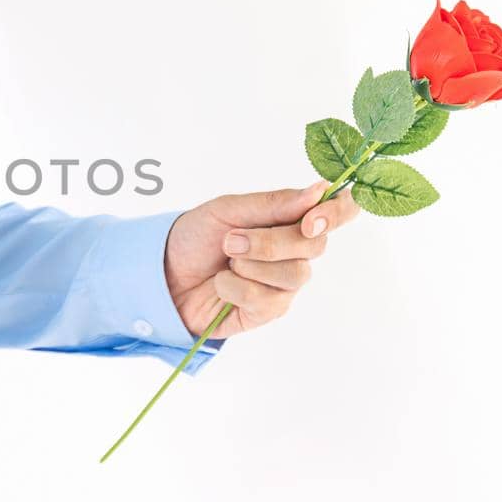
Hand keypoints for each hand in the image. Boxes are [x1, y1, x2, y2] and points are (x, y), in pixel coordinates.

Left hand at [163, 182, 359, 338]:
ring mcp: (285, 284)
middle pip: (316, 245)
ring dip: (250, 265)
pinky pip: (267, 299)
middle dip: (269, 242)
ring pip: (295, 274)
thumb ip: (273, 203)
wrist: (162, 275)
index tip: (311, 220)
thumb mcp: (227, 210)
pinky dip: (235, 287)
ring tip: (225, 261)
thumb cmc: (195, 238)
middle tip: (231, 241)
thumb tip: (318, 190)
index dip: (336, 214)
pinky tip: (221, 283)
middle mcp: (295, 251)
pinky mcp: (269, 311)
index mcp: (290, 219)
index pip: (339, 212)